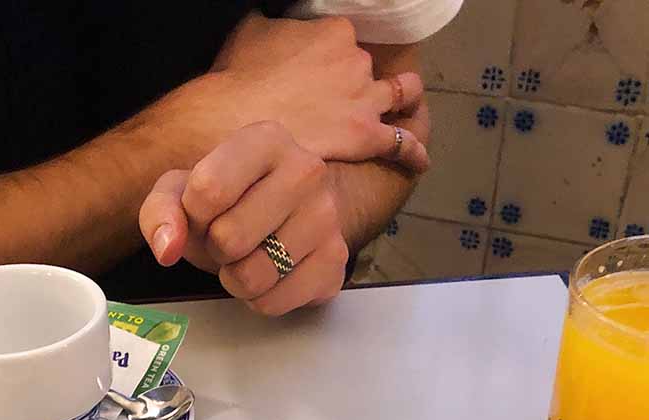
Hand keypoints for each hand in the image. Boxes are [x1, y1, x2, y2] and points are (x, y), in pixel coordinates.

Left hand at [140, 122, 353, 315]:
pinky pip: (273, 302)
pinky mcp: (335, 262)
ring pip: (252, 276)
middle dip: (216, 250)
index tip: (204, 212)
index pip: (208, 190)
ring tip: (249, 255)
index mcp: (266, 140)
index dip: (193, 216)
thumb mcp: (182, 193)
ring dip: (236, 278)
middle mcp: (306, 171)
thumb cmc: (227, 202)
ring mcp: (327, 218)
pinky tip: (270, 274)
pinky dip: (259, 299)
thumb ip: (161, 211)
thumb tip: (166, 248)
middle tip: (228, 238)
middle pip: (229, 238)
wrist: (281, 218)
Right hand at [203, 13, 426, 162]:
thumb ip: (272, 26)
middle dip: (362, 81)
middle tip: (351, 99)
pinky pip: (400, 143)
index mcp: (334, 32)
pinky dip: (413, 150)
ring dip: (404, 101)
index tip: (322, 74)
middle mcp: (357, 60)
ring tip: (407, 111)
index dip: (334, 59)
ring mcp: (364, 98)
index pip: (344, 42)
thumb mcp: (251, 31)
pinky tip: (420, 159)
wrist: (233, 123)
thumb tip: (272, 25)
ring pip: (400, 94)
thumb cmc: (236, 80)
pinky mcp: (365, 136)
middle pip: (369, 69)